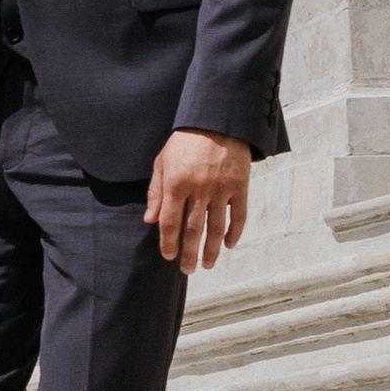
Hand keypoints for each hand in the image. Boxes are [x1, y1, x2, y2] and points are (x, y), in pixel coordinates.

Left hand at [145, 129, 250, 270]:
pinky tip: (228, 245)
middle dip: (188, 254)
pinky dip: (234, 233)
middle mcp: (198, 189)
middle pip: (193, 231)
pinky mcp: (239, 186)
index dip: (168, 243)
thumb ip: (155, 192)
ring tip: (208, 264)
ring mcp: (221, 189)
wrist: (218, 120)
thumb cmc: (185, 142)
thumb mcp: (162, 162)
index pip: (170, 223)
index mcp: (176, 183)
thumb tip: (149, 220)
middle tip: (187, 270)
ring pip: (216, 228)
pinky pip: (238, 216)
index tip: (168, 256)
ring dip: (211, 250)